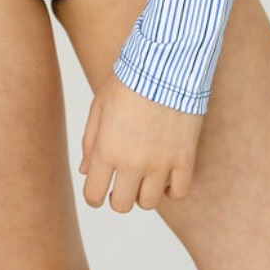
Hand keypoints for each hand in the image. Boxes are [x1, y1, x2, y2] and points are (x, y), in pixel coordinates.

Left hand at [79, 75, 202, 211]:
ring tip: (143, 174)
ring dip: (143, 192)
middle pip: (122, 205)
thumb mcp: (99, 106)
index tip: (98, 189)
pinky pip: (178, 192)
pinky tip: (165, 174)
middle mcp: (133, 163)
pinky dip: (170, 189)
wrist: (165, 65)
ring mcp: (161, 164)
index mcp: (107, 149)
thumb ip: (90, 141)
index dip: (94, 195)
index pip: (94, 194)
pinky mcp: (184, 159)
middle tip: (121, 182)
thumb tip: (85, 171)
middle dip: (118, 196)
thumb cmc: (127, 81)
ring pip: (149, 203)